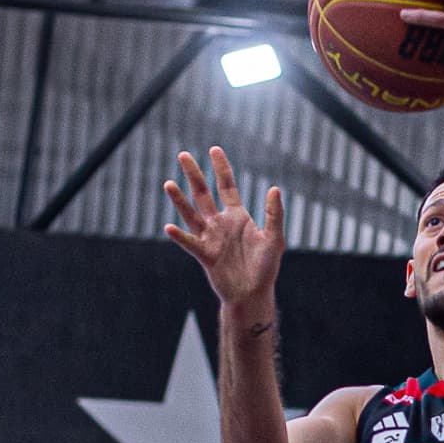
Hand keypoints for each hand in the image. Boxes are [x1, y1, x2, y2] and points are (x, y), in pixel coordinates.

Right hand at [163, 147, 284, 307]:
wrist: (253, 293)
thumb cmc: (265, 267)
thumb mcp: (274, 238)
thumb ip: (274, 214)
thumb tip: (275, 188)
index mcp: (237, 216)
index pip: (226, 186)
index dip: (221, 168)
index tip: (214, 149)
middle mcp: (220, 224)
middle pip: (203, 194)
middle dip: (194, 175)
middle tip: (183, 154)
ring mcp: (210, 238)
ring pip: (191, 214)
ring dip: (180, 200)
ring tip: (169, 184)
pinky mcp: (205, 255)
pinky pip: (190, 243)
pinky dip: (180, 235)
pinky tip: (170, 227)